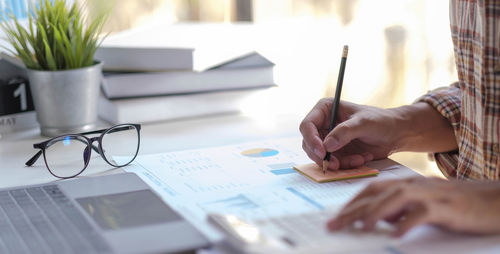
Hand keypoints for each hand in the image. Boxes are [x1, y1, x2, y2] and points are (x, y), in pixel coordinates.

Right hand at [299, 99, 403, 169]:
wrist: (395, 133)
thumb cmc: (380, 121)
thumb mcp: (363, 123)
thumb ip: (345, 132)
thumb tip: (327, 145)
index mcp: (325, 110)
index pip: (307, 125)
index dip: (311, 140)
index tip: (323, 152)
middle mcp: (323, 124)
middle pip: (309, 144)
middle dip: (322, 156)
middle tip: (335, 165)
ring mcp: (328, 140)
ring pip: (320, 157)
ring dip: (338, 162)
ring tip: (358, 160)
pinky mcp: (336, 152)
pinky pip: (332, 163)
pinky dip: (346, 165)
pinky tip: (361, 159)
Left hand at [327, 177, 499, 235]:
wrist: (493, 201)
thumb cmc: (458, 204)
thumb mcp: (424, 204)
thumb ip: (402, 209)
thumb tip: (380, 219)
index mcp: (407, 184)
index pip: (372, 190)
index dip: (352, 202)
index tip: (336, 217)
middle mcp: (415, 186)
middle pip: (377, 194)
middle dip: (353, 209)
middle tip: (334, 225)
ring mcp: (431, 195)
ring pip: (396, 198)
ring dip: (375, 212)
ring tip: (360, 227)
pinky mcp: (447, 208)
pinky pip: (423, 214)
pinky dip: (408, 222)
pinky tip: (396, 234)